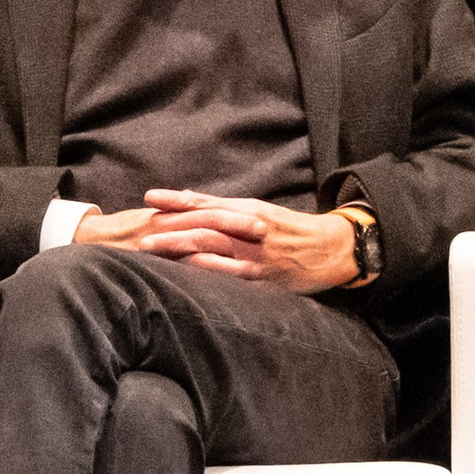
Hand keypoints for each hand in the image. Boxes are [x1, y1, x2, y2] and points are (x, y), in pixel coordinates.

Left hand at [80, 189, 362, 292]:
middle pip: (204, 224)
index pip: (206, 203)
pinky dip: (208, 269)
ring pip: (213, 246)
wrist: (334, 248)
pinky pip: (231, 272)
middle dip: (170, 227)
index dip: (176, 201)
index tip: (149, 197)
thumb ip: (227, 209)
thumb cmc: (293, 230)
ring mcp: (256, 253)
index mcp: (249, 210)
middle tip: (140, 231)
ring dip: (180, 248)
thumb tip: (190, 201)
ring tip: (152, 250)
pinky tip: (187, 270)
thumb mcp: (261, 212)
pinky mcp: (264, 276)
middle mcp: (250, 227)